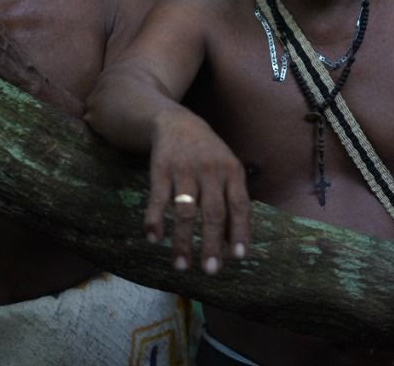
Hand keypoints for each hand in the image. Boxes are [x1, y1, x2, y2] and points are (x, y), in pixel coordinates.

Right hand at [145, 114, 249, 274]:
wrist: (177, 122)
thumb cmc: (209, 156)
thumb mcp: (227, 170)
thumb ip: (232, 202)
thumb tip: (234, 243)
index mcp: (232, 172)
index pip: (239, 205)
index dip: (239, 231)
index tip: (238, 257)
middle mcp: (210, 171)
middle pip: (213, 212)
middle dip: (212, 244)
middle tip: (210, 271)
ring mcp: (185, 170)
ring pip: (185, 211)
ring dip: (182, 241)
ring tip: (181, 266)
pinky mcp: (161, 169)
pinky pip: (158, 198)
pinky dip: (155, 220)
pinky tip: (153, 239)